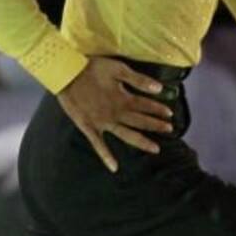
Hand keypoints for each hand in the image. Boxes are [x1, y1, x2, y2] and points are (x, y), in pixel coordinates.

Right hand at [57, 55, 173, 172]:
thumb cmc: (92, 68)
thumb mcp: (118, 68)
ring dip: (142, 142)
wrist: (66, 73)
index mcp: (123, 98)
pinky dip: (106, 156)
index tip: (170, 113)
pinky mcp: (89, 128)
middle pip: (140, 121)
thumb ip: (138, 79)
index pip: (146, 106)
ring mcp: (103, 123)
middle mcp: (116, 113)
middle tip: (170, 129)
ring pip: (126, 135)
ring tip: (156, 149)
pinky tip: (115, 168)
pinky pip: (99, 145)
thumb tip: (160, 88)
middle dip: (156, 125)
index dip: (159, 109)